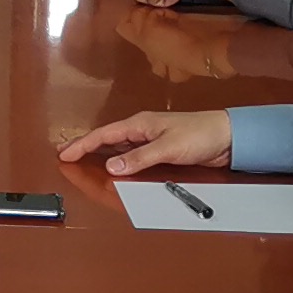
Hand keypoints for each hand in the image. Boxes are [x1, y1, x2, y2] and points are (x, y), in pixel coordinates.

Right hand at [58, 109, 232, 174]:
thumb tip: (111, 168)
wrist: (229, 137)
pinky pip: (131, 155)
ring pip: (117, 147)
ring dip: (100, 154)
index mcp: (140, 124)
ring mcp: (150, 140)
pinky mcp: (160, 150)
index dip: (82, 144)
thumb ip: (140, 158)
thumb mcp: (169, 147)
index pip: (103, 134)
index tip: (63, 154)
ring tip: (82, 162)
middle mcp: (141, 130)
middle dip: (85, 147)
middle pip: (106, 139)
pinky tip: (114, 168)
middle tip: (65, 156)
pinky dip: (118, 161)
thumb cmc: (200, 135)